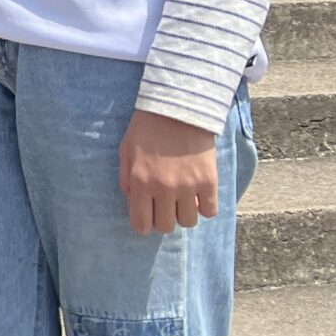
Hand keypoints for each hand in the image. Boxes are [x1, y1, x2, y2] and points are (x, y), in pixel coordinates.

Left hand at [119, 108, 218, 234]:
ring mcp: (188, 187)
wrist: (178, 109)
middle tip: (164, 206)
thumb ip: (125, 177)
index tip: (147, 219)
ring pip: (188, 222)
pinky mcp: (208, 182)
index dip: (144, 225)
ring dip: (184, 213)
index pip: (141, 224)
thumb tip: (131, 200)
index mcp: (140, 182)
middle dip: (163, 219)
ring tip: (182, 199)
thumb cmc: (148, 128)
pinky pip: (209, 211)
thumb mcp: (125, 150)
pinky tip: (198, 194)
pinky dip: (204, 207)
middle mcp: (163, 189)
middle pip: (166, 226)